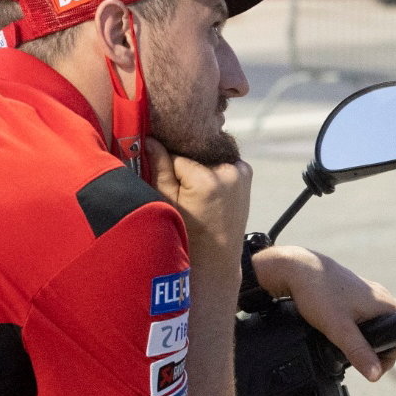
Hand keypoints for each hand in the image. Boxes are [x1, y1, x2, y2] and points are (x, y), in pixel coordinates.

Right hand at [147, 138, 249, 266]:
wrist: (216, 257)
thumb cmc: (187, 234)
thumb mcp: (166, 202)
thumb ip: (159, 168)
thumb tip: (149, 138)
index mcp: (207, 179)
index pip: (176, 156)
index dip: (166, 166)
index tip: (164, 179)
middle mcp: (229, 171)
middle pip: (195, 153)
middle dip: (184, 160)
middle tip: (179, 183)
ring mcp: (241, 171)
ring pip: (208, 156)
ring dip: (199, 163)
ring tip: (193, 188)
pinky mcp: (246, 173)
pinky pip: (222, 161)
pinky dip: (213, 168)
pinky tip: (207, 187)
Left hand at [252, 245, 395, 380]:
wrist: (298, 269)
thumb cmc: (319, 292)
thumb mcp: (338, 328)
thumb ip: (359, 352)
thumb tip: (377, 376)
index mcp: (385, 304)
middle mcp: (382, 299)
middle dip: (395, 353)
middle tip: (380, 370)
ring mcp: (369, 298)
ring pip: (384, 326)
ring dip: (379, 345)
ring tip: (360, 358)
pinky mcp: (356, 298)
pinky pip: (372, 320)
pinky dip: (369, 334)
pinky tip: (351, 341)